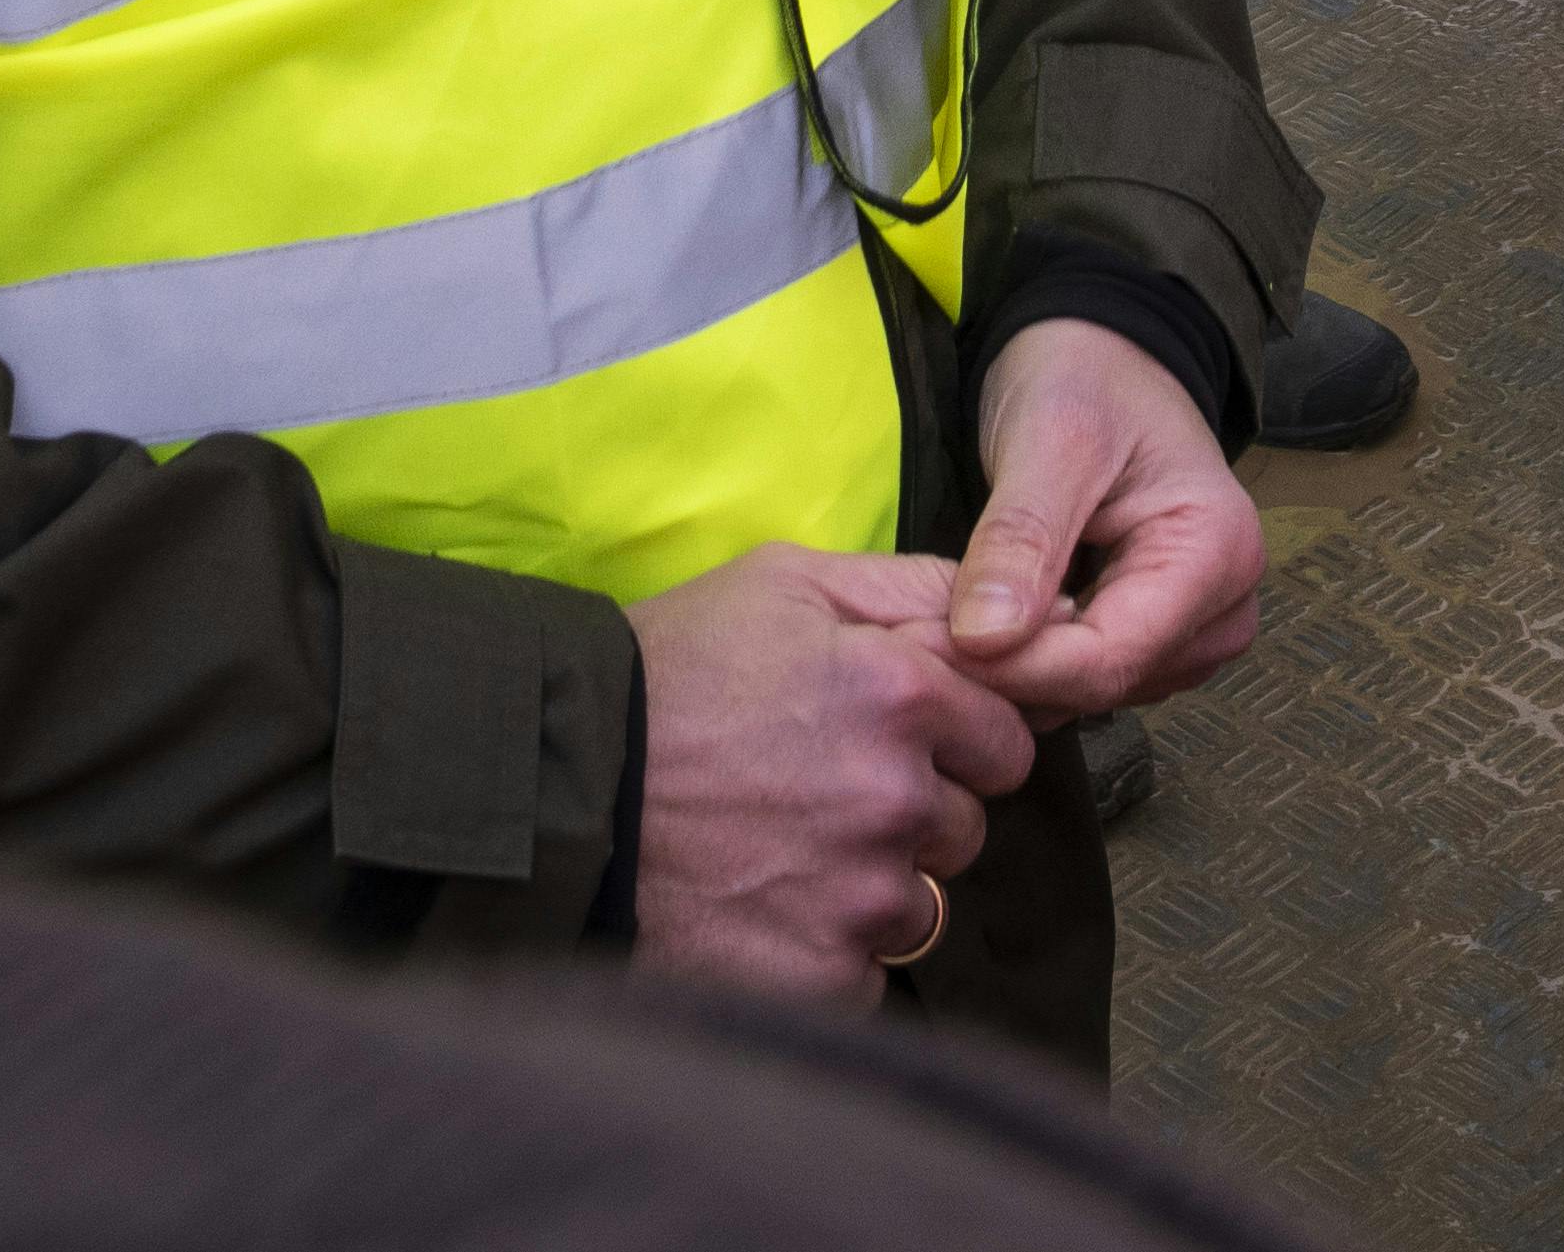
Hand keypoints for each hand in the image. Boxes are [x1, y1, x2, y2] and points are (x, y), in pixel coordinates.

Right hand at [623, 542, 1029, 999]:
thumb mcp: (785, 583)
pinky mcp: (815, 977)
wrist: (551, 785)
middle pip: (964, 828)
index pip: (1007, 742)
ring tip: (776, 859)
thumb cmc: (665, 674)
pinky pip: (864, 979)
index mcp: (903, 695)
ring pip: (919, 909)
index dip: (955, 744)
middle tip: (814, 800)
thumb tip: (1012, 612)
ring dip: (869, 894)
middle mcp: (896, 797)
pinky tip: (758, 915)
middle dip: (911, 817)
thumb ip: (913, 590)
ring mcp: (857, 896)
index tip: (890, 745)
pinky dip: (823, 960)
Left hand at [939, 318, 1265, 720]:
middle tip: (921, 626)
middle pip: (1105, 684)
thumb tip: (984, 640)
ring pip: (1092, 693)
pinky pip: (1087, 678)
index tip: (927, 641)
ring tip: (950, 616)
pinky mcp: (1160, 639)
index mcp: (1218, 553)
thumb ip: (1021, 538)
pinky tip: (989, 621)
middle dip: (1010, 668)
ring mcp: (1196, 631)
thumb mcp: (1050, 439)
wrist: (1104, 356)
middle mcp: (1224, 608)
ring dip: (1016, 668)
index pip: (1111, 658)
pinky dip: (1031, 660)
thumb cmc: (1085, 379)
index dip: (1016, 666)